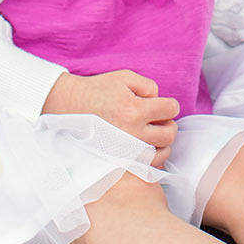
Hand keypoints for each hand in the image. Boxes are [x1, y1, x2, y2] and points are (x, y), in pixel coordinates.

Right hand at [42, 69, 177, 164]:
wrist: (72, 107)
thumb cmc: (99, 90)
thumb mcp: (125, 78)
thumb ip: (149, 86)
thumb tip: (160, 101)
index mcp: (134, 110)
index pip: (171, 109)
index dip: (169, 104)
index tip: (161, 104)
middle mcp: (132, 132)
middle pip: (170, 133)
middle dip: (168, 123)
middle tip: (157, 119)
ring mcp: (127, 150)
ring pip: (163, 152)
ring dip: (162, 141)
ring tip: (152, 132)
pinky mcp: (121, 160)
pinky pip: (149, 166)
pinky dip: (153, 157)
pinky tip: (146, 146)